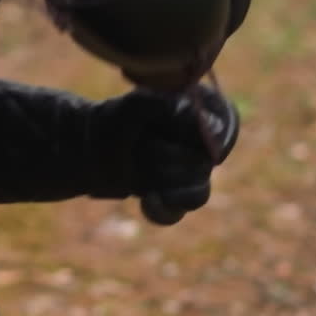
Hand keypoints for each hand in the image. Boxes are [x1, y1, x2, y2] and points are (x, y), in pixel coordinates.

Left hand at [88, 85, 238, 219]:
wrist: (87, 146)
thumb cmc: (116, 118)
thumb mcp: (140, 105)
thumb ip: (175, 109)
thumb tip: (212, 128)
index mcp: (196, 111)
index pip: (227, 126)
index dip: (217, 136)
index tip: (196, 135)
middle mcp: (199, 142)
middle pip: (206, 164)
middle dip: (171, 156)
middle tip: (143, 143)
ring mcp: (188, 171)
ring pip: (199, 192)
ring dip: (165, 178)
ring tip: (141, 163)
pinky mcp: (172, 196)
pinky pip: (180, 211)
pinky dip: (163, 208)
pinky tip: (147, 200)